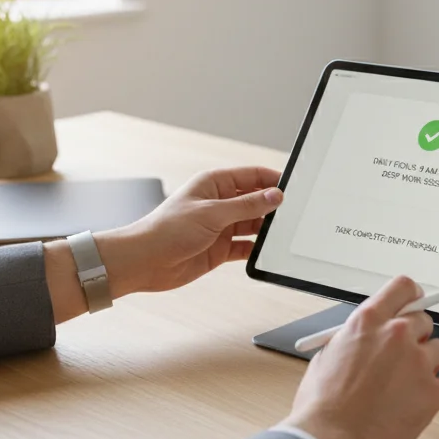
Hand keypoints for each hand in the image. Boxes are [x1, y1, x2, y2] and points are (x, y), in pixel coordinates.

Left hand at [43, 166, 282, 322]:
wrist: (144, 262)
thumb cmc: (166, 230)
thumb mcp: (212, 213)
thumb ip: (247, 206)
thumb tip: (274, 196)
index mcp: (214, 184)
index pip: (252, 176)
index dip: (273, 180)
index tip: (294, 187)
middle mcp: (219, 203)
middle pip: (256, 201)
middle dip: (273, 207)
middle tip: (294, 214)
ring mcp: (220, 227)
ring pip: (253, 224)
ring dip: (266, 229)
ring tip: (283, 234)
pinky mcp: (220, 249)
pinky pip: (246, 246)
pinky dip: (256, 249)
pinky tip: (267, 251)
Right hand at [282, 276, 438, 438]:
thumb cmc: (322, 407)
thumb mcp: (328, 356)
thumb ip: (356, 339)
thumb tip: (369, 337)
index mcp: (368, 321)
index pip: (402, 288)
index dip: (411, 295)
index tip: (414, 301)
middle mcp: (397, 335)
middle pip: (424, 320)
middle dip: (416, 336)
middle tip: (403, 357)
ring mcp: (419, 362)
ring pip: (438, 351)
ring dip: (425, 364)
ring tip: (402, 388)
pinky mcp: (433, 391)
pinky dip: (430, 393)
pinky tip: (408, 406)